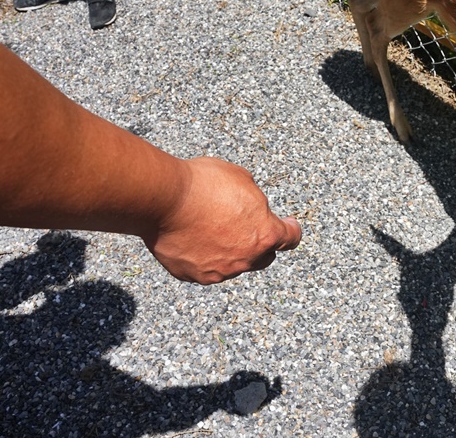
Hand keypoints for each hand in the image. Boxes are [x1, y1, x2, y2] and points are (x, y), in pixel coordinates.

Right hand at [141, 157, 300, 283]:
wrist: (164, 199)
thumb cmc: (204, 184)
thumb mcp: (241, 179)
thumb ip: (254, 201)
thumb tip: (251, 209)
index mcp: (265, 234)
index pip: (290, 239)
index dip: (291, 230)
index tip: (289, 225)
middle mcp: (246, 259)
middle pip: (264, 256)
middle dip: (260, 243)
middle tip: (247, 227)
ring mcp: (220, 271)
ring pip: (234, 264)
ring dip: (230, 250)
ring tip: (211, 227)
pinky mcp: (194, 275)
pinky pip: (206, 268)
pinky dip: (204, 257)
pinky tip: (193, 238)